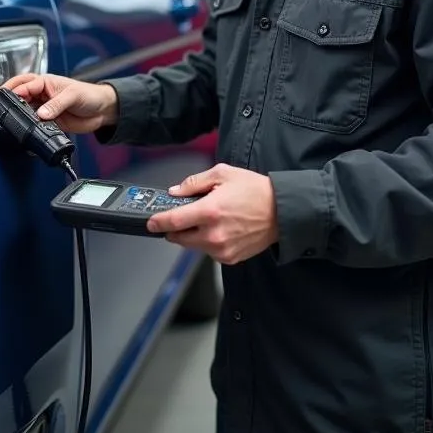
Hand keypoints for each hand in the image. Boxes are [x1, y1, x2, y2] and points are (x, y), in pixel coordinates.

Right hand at [2, 73, 117, 133]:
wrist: (102, 111)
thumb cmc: (90, 94)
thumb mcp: (73, 95)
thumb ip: (56, 105)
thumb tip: (41, 113)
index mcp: (46, 82)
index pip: (25, 85)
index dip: (14, 91)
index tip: (6, 98)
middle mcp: (42, 95)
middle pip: (20, 96)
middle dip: (9, 100)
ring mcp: (45, 109)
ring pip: (25, 111)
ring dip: (18, 115)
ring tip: (10, 120)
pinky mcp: (49, 122)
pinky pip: (35, 124)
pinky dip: (29, 127)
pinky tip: (26, 130)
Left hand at [147, 163, 278, 264]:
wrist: (282, 212)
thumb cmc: (255, 191)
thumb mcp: (223, 174)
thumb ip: (194, 183)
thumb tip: (175, 192)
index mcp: (210, 211)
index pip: (173, 221)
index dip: (157, 222)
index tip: (150, 222)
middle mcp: (214, 234)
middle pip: (179, 238)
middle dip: (176, 228)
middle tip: (183, 217)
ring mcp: (222, 249)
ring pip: (193, 246)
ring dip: (193, 235)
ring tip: (211, 219)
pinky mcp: (230, 258)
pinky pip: (209, 252)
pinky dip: (209, 242)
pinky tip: (222, 229)